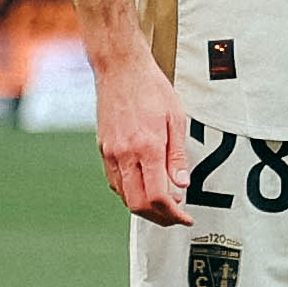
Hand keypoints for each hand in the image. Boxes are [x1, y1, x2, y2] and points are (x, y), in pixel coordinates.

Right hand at [93, 47, 188, 224]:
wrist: (120, 69)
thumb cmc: (151, 88)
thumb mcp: (176, 118)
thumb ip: (177, 156)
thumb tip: (182, 185)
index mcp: (147, 147)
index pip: (157, 196)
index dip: (173, 214)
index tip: (185, 217)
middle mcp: (125, 154)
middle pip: (137, 203)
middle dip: (158, 217)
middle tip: (175, 217)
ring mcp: (110, 153)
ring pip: (124, 196)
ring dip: (143, 207)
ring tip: (163, 205)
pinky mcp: (103, 149)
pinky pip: (114, 181)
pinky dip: (129, 192)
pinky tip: (144, 188)